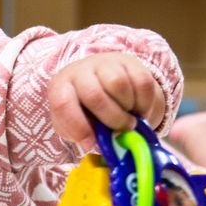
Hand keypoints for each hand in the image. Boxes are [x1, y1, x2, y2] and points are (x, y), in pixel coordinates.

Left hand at [48, 53, 166, 152]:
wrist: (106, 84)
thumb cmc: (88, 111)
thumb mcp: (79, 124)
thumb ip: (83, 135)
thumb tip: (99, 144)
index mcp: (60, 87)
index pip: (62, 104)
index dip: (77, 126)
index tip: (92, 143)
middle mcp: (80, 71)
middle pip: (95, 96)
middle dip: (112, 119)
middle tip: (122, 130)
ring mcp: (105, 63)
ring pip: (119, 85)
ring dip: (128, 108)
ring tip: (129, 117)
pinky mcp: (130, 62)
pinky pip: (141, 83)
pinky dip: (144, 103)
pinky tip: (139, 109)